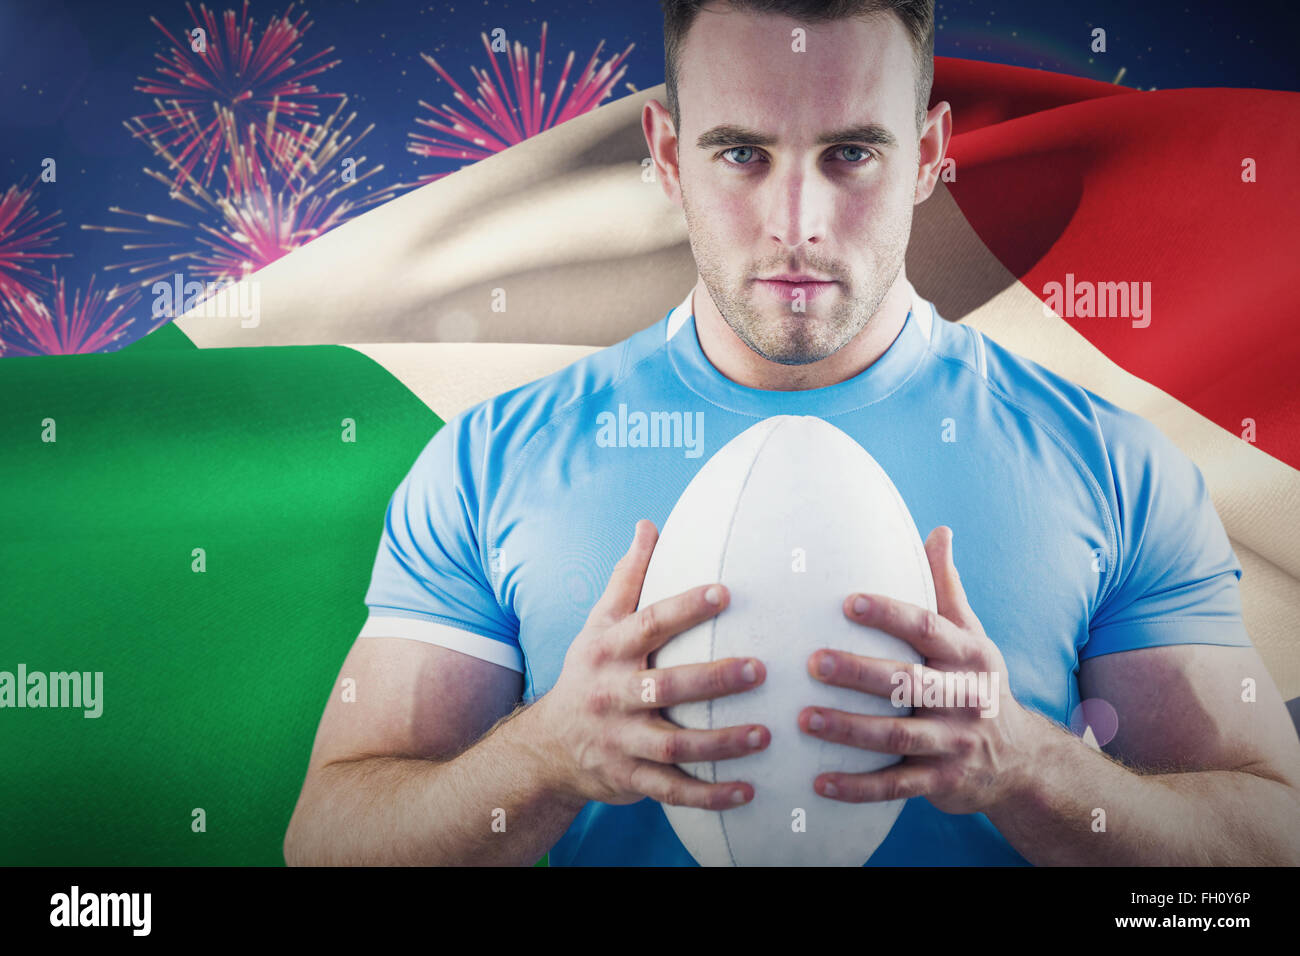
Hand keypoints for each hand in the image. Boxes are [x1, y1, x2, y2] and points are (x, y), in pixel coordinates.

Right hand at [533, 519, 770, 809]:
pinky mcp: (630, 779)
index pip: (648, 624)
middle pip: (665, 687)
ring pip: (674, 746)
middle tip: (760, 669)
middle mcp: (613, 695)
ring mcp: (620, 741)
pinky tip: (748, 791)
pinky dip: (710, 795)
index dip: (685, 608)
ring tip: (766, 734)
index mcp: (609, 651)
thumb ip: (628, 578)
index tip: (724, 592)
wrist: (549, 746)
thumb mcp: (599, 624)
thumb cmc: (589, 672)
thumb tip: (649, 525)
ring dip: (721, 743)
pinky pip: (673, 791)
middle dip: (713, 680)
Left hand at [799, 526, 1033, 814]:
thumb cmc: (976, 684)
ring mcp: (954, 743)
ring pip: (897, 737)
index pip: (928, 628)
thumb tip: (938, 531)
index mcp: (968, 656)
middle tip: (811, 662)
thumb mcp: (971, 636)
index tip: (848, 601)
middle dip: (860, 673)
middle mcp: (964, 698)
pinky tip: (818, 781)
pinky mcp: (942, 782)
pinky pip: (895, 786)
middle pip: (908, 682)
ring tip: (803, 719)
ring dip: (848, 730)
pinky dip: (857, 787)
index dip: (889, 614)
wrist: (1021, 761)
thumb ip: (947, 587)